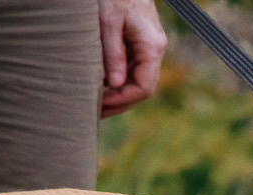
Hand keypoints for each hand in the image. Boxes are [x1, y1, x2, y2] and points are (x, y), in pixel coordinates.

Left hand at [99, 0, 168, 118]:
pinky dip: (120, 80)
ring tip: (97, 103)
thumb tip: (114, 85)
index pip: (143, 86)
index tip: (99, 106)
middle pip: (143, 87)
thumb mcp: (108, 22)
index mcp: (152, 46)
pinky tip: (104, 85)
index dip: (122, 100)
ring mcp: (151, 47)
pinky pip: (135, 69)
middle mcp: (156, 49)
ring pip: (139, 80)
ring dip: (120, 94)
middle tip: (96, 113)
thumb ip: (112, 54)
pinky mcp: (142, 43)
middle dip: (121, 102)